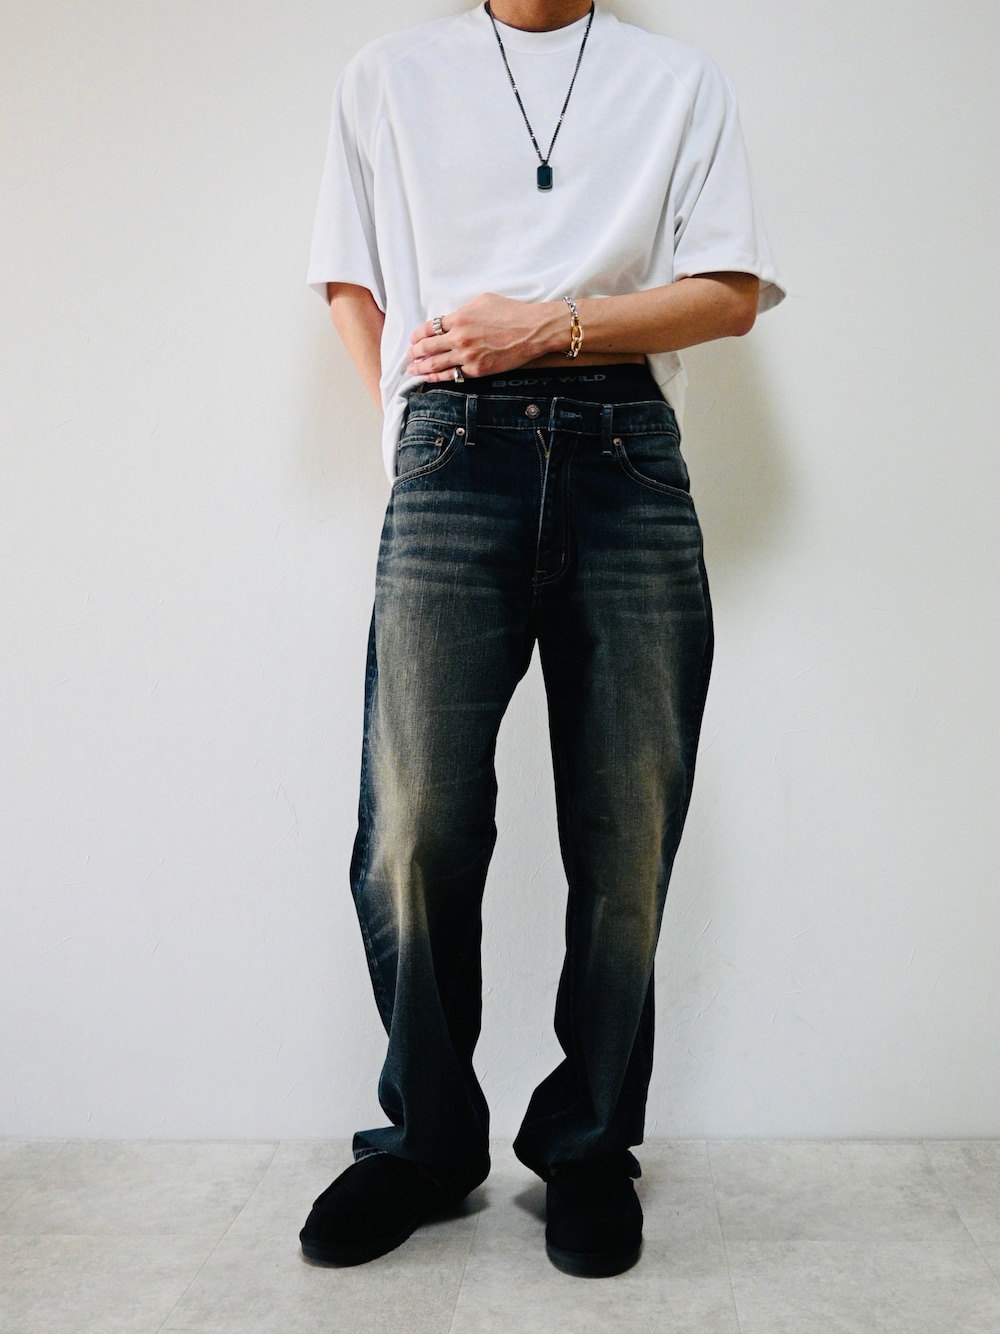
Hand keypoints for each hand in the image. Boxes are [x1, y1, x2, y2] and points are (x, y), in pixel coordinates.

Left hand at [407, 293, 560, 381]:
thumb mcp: (483, 300)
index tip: (414, 339)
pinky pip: (452, 376)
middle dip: (414, 352)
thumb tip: (452, 318)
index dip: (417, 335)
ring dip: (420, 368)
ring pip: (435, 364)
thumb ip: (463, 310)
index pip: (429, 328)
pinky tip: (430, 378)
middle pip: (427, 348)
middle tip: (409, 356)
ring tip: (412, 370)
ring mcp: (467, 356)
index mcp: (459, 318)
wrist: (531, 330)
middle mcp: (459, 338)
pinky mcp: (477, 370)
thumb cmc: (511, 312)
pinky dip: (438, 377)